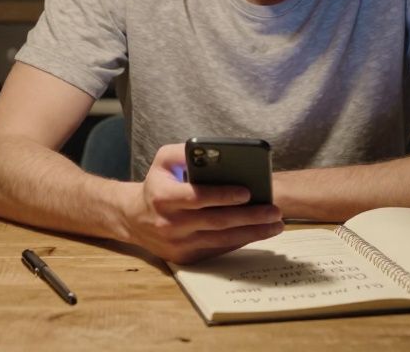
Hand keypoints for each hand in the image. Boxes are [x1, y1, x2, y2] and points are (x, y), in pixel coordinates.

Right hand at [119, 143, 283, 263]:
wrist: (134, 218)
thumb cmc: (157, 184)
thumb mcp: (164, 160)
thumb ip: (186, 151)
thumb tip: (215, 151)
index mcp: (164, 197)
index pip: (197, 197)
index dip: (223, 196)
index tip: (248, 192)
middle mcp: (170, 224)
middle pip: (216, 222)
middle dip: (249, 217)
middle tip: (274, 211)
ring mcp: (178, 244)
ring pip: (221, 240)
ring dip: (252, 233)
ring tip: (275, 224)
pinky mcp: (185, 258)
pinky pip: (218, 249)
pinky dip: (240, 241)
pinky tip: (258, 232)